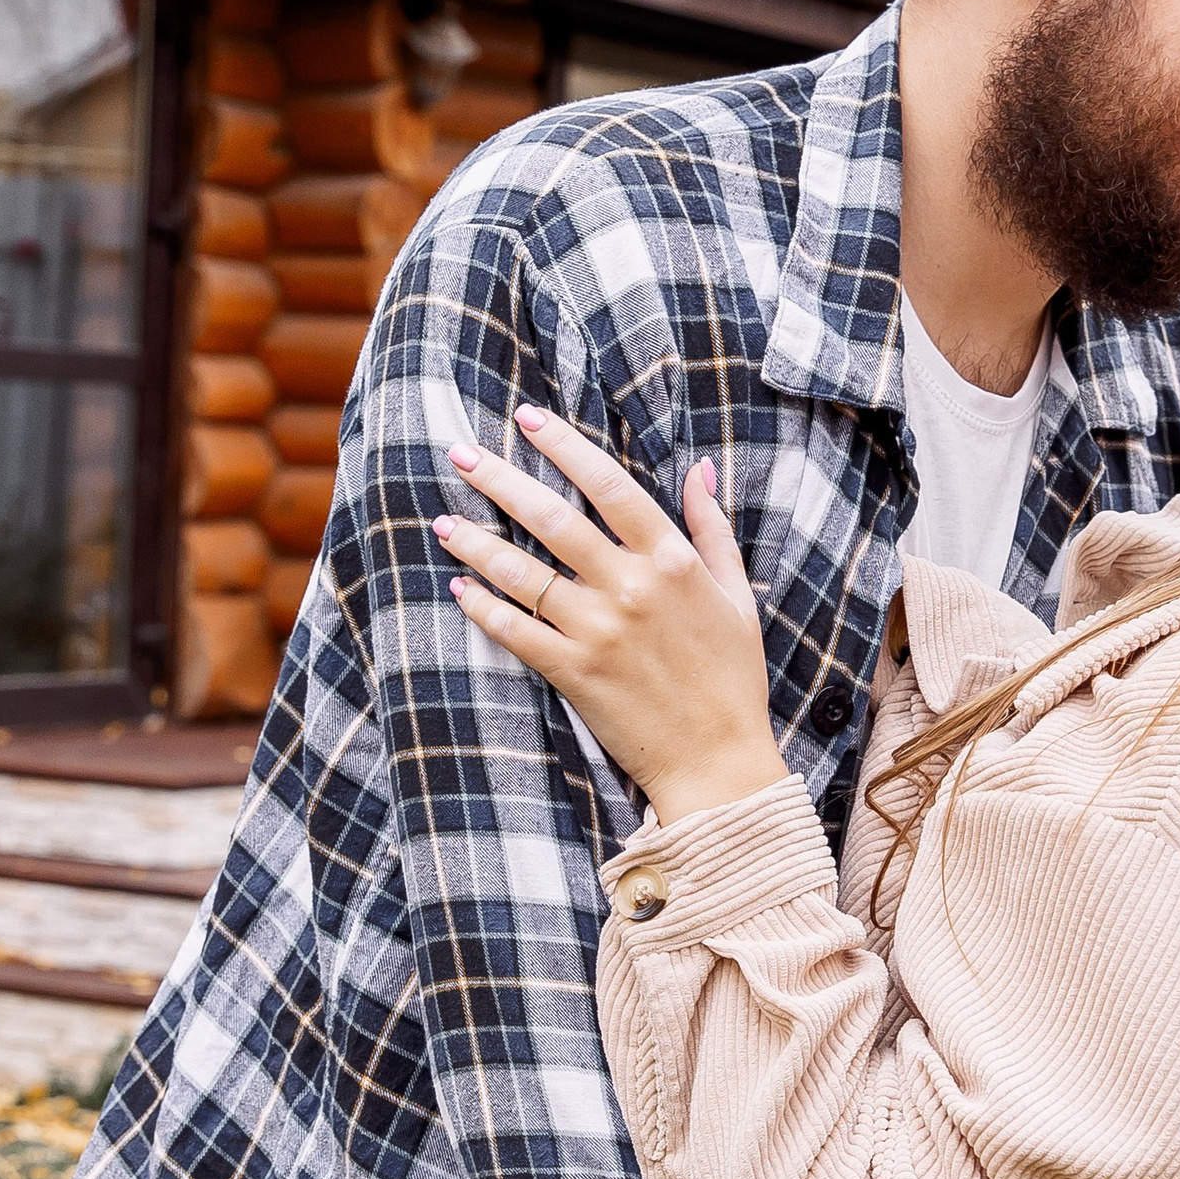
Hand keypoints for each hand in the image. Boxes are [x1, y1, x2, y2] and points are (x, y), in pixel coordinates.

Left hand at [438, 402, 785, 819]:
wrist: (718, 760)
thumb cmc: (732, 676)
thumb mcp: (735, 594)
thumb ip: (710, 528)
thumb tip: (698, 468)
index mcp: (672, 561)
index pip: (608, 485)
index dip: (563, 446)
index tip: (527, 418)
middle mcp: (631, 588)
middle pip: (552, 519)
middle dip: (500, 480)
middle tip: (460, 453)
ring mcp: (599, 632)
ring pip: (523, 574)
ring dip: (477, 544)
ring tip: (444, 521)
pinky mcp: (574, 673)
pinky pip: (515, 631)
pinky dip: (483, 607)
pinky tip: (458, 588)